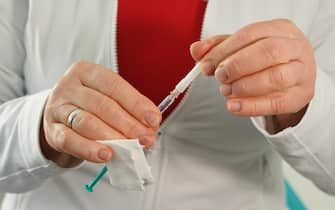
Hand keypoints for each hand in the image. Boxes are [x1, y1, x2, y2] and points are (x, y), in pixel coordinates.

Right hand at [40, 61, 161, 166]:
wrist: (60, 116)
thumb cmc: (89, 105)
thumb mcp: (108, 97)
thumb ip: (129, 108)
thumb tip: (151, 125)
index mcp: (87, 72)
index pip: (114, 86)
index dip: (136, 104)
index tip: (153, 120)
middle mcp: (70, 87)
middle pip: (103, 105)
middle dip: (129, 124)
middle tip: (146, 139)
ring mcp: (58, 108)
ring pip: (87, 122)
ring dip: (112, 137)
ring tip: (130, 148)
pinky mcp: (51, 130)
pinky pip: (70, 140)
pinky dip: (89, 149)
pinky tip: (105, 155)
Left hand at [190, 19, 315, 131]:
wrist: (293, 78)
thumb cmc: (265, 60)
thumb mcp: (243, 48)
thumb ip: (219, 48)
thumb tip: (196, 50)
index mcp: (281, 29)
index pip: (250, 34)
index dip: (224, 50)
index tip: (205, 65)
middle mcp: (296, 47)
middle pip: (268, 52)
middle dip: (237, 65)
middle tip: (219, 77)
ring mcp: (302, 73)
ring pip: (275, 77)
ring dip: (243, 86)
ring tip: (226, 91)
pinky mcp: (300, 96)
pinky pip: (276, 103)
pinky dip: (251, 106)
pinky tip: (233, 106)